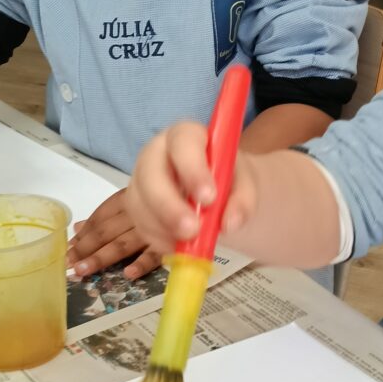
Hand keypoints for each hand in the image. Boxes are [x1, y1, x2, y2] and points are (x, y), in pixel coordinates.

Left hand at [67, 188, 163, 279]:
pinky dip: (142, 263)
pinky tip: (128, 274)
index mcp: (130, 199)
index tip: (68, 247)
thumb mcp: (138, 200)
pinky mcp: (171, 241)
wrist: (206, 184)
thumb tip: (75, 228)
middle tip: (69, 265)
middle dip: (86, 249)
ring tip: (84, 271)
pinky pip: (155, 254)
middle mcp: (138, 213)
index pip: (102, 217)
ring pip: (123, 244)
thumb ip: (108, 216)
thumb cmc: (172, 190)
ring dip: (103, 258)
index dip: (84, 232)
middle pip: (107, 232)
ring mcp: (154, 228)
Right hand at [125, 122, 256, 251]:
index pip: (182, 143)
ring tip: (192, 242)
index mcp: (186, 136)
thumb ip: (243, 199)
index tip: (209, 198)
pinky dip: (161, 240)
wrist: (215, 194)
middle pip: (150, 175)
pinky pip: (141, 225)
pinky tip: (181, 245)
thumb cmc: (226, 179)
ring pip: (140, 204)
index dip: (192, 170)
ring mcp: (141, 180)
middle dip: (169, 206)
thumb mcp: (244, 183)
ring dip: (164, 228)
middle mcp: (156, 153)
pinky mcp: (137, 207)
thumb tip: (229, 223)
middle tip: (192, 230)